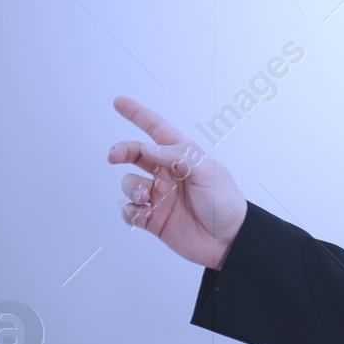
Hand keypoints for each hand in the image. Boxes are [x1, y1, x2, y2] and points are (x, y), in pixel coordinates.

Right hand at [108, 96, 247, 269]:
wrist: (230, 241)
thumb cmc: (225, 202)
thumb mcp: (208, 172)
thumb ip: (178, 157)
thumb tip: (147, 148)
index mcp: (183, 157)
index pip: (157, 130)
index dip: (138, 115)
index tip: (119, 102)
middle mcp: (168, 173)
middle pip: (136, 154)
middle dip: (122, 151)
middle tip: (114, 155)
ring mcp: (159, 196)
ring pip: (130, 183)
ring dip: (131, 187)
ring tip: (147, 196)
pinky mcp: (153, 219)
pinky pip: (130, 210)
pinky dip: (131, 210)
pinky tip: (145, 213)